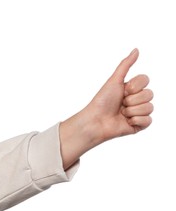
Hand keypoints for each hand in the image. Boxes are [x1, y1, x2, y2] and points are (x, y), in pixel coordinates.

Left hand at [59, 49, 153, 169]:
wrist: (96, 120)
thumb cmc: (102, 101)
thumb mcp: (114, 80)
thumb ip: (125, 65)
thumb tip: (136, 49)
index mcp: (131, 88)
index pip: (145, 80)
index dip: (135, 85)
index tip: (123, 90)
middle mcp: (136, 100)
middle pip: (149, 94)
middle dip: (132, 99)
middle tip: (121, 103)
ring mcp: (138, 113)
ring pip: (149, 107)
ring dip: (132, 110)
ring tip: (121, 113)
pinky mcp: (139, 125)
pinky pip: (148, 120)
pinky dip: (136, 120)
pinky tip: (126, 121)